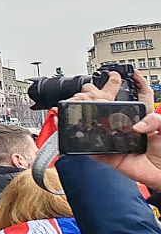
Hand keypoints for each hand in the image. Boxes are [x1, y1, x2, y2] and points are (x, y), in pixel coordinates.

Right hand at [71, 70, 160, 186]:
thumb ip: (156, 120)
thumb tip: (136, 126)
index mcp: (144, 122)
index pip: (139, 100)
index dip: (136, 86)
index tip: (132, 74)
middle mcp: (129, 131)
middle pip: (112, 113)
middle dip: (101, 103)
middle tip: (94, 96)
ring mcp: (119, 144)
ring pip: (100, 131)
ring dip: (90, 124)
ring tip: (83, 116)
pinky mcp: (112, 158)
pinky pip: (95, 152)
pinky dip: (86, 147)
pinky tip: (81, 137)